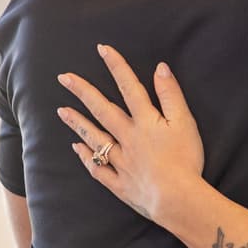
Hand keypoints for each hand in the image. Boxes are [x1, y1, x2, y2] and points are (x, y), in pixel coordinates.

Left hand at [58, 43, 202, 224]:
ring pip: (94, 138)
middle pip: (102, 110)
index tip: (101, 49)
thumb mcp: (185, 122)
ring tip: (62, 111)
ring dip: (78, 123)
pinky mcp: (120, 183)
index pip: (128, 87)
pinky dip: (87, 158)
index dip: (116, 66)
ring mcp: (120, 161)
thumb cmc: (185, 159)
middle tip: (63, 78)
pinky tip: (77, 149)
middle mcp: (127, 138)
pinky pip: (98, 169)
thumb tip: (160, 68)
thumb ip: (171, 95)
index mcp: (145, 121)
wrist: (176, 198)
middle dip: (82, 92)